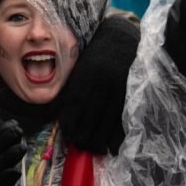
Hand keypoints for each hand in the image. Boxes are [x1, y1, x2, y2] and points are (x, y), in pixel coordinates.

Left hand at [59, 15, 139, 154]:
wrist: (123, 38)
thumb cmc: (95, 55)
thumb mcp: (79, 67)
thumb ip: (67, 89)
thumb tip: (52, 114)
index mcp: (87, 74)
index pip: (75, 103)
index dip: (70, 122)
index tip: (68, 135)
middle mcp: (103, 82)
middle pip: (91, 116)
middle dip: (83, 135)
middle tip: (79, 145)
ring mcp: (121, 89)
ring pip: (108, 121)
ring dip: (99, 139)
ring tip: (93, 148)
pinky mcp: (133, 94)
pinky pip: (124, 119)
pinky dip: (118, 136)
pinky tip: (112, 147)